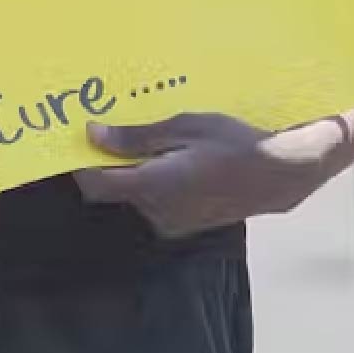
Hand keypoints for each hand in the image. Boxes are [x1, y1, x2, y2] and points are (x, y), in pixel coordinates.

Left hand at [74, 113, 315, 236]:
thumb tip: (93, 135)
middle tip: (115, 130)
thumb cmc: (233, 143)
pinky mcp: (182, 225)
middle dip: (108, 164)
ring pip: (133, 196)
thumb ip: (137, 137)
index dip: (79, 165)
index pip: (96, 185)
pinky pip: (152, 203)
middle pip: (113, 190)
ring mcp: (170, 223)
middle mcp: (155, 211)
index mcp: (153, 185)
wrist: (278, 175)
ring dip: (133, 173)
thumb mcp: (185, 127)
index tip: (75, 141)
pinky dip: (152, 183)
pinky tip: (173, 161)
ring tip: (155, 143)